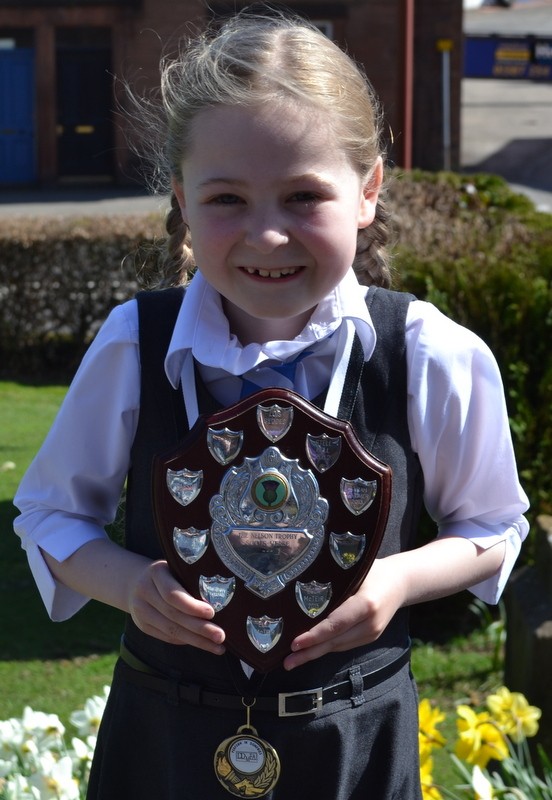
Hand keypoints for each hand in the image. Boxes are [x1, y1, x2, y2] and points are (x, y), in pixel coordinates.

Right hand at [128, 560, 225, 653]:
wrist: (135, 582)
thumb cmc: (168, 573)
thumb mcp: (175, 567)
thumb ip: (191, 579)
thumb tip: (222, 599)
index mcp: (156, 572)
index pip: (172, 594)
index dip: (191, 606)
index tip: (212, 613)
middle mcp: (144, 592)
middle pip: (173, 615)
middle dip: (199, 628)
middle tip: (221, 636)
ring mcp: (140, 611)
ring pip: (171, 630)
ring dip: (196, 640)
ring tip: (218, 646)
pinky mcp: (142, 626)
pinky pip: (167, 637)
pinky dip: (186, 641)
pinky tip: (203, 644)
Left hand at [283, 557, 405, 669]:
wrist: (400, 583)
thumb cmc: (373, 571)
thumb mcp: (355, 571)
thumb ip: (334, 582)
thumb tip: (300, 589)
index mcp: (366, 604)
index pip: (336, 624)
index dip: (314, 636)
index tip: (294, 643)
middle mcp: (370, 623)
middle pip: (334, 641)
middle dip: (309, 653)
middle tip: (286, 662)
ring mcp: (372, 633)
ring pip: (338, 646)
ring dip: (315, 653)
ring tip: (292, 659)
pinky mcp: (370, 638)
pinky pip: (343, 644)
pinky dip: (326, 647)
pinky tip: (310, 650)